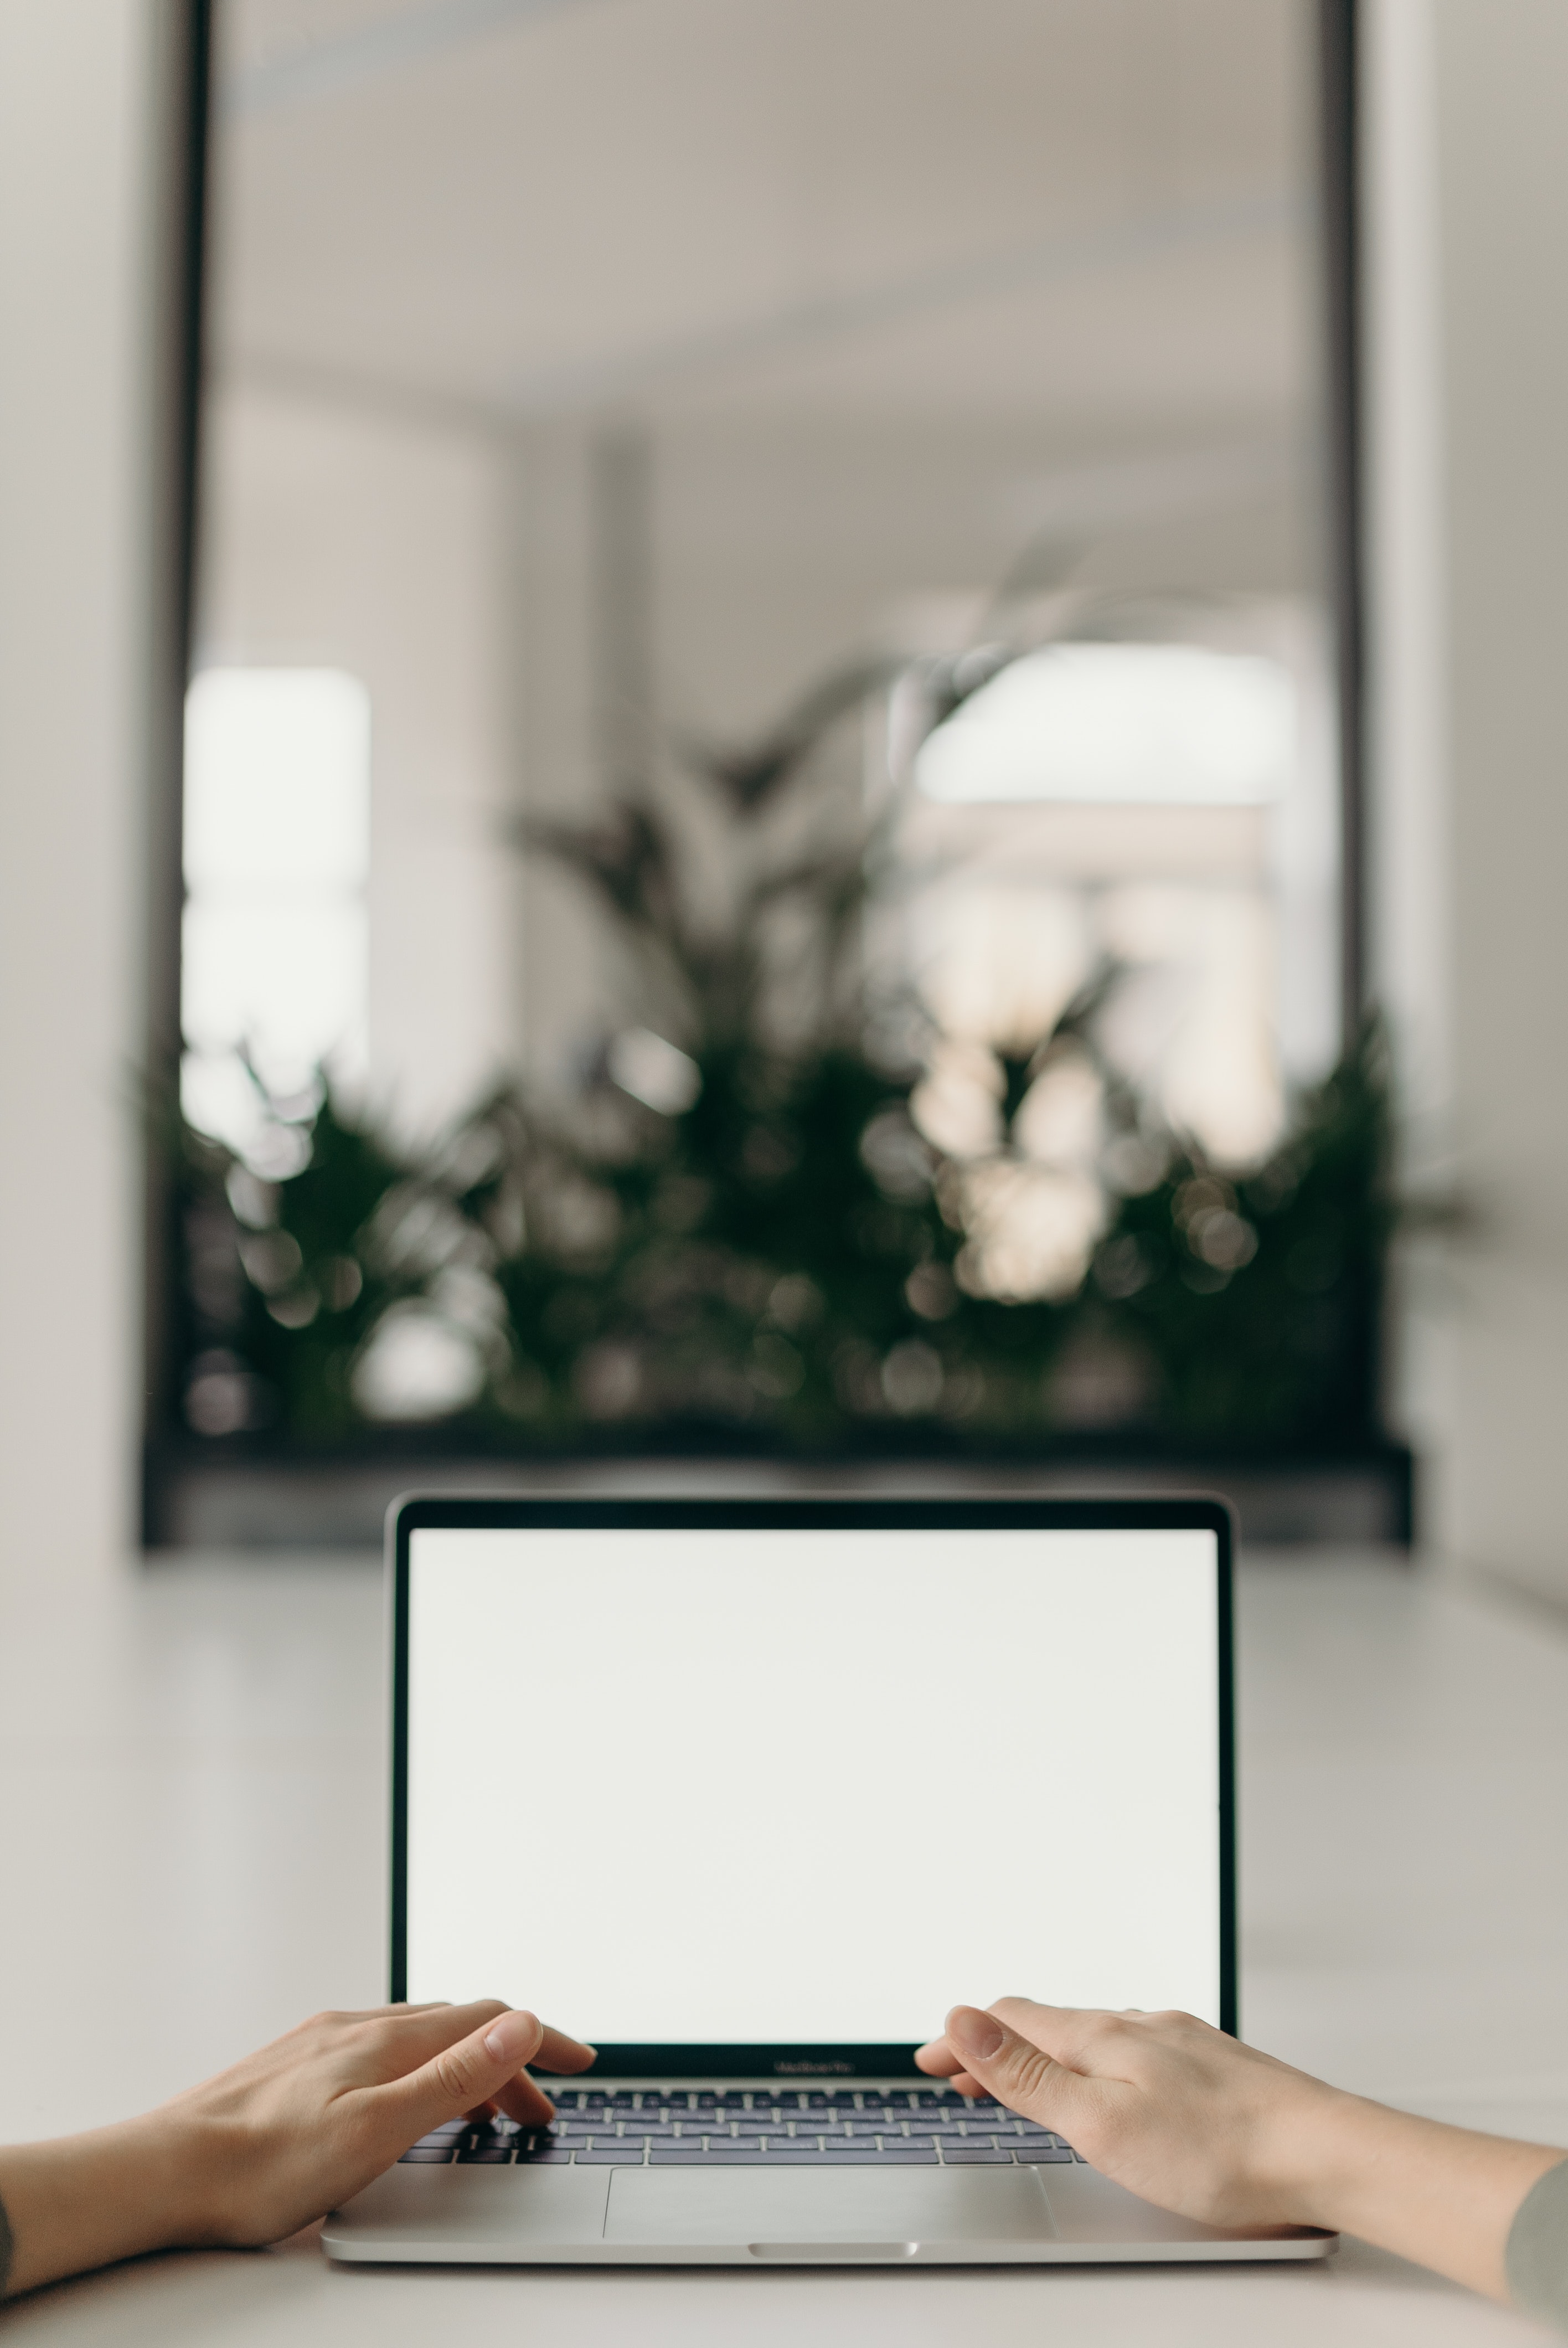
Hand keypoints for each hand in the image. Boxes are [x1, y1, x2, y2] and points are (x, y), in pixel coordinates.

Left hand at [0, 2000, 594, 2298]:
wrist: (166, 2171)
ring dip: (465, 2068)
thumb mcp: (377, 2130)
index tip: (582, 2062)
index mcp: (387, 2040)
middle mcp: (359, 2027)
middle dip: (511, 2062)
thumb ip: (453, 2077)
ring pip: (417, 2039)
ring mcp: (324, 2042)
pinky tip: (403, 2101)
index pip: (489, 2021)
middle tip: (540, 2110)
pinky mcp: (297, 2063)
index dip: (542, 2040)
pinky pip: (380, 2051)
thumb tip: (520, 2023)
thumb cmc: (263, 2168)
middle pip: (459, 2028)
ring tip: (482, 2113)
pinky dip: (419, 2070)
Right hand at [917, 1996, 1333, 2227]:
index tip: (927, 2060)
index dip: (962, 2039)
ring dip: (1044, 2054)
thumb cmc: (1221, 2151)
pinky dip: (1094, 2062)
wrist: (1326, 2154)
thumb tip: (963, 2018)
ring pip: (1092, 2036)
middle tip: (960, 2075)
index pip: (1011, 2020)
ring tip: (1024, 2080)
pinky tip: (1111, 2085)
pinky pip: (1132, 2049)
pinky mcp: (1211, 2065)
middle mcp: (1139, 2025)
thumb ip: (1030, 2075)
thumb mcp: (1102, 2124)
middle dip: (996, 2047)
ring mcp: (1179, 2041)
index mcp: (1103, 2037)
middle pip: (1048, 2024)